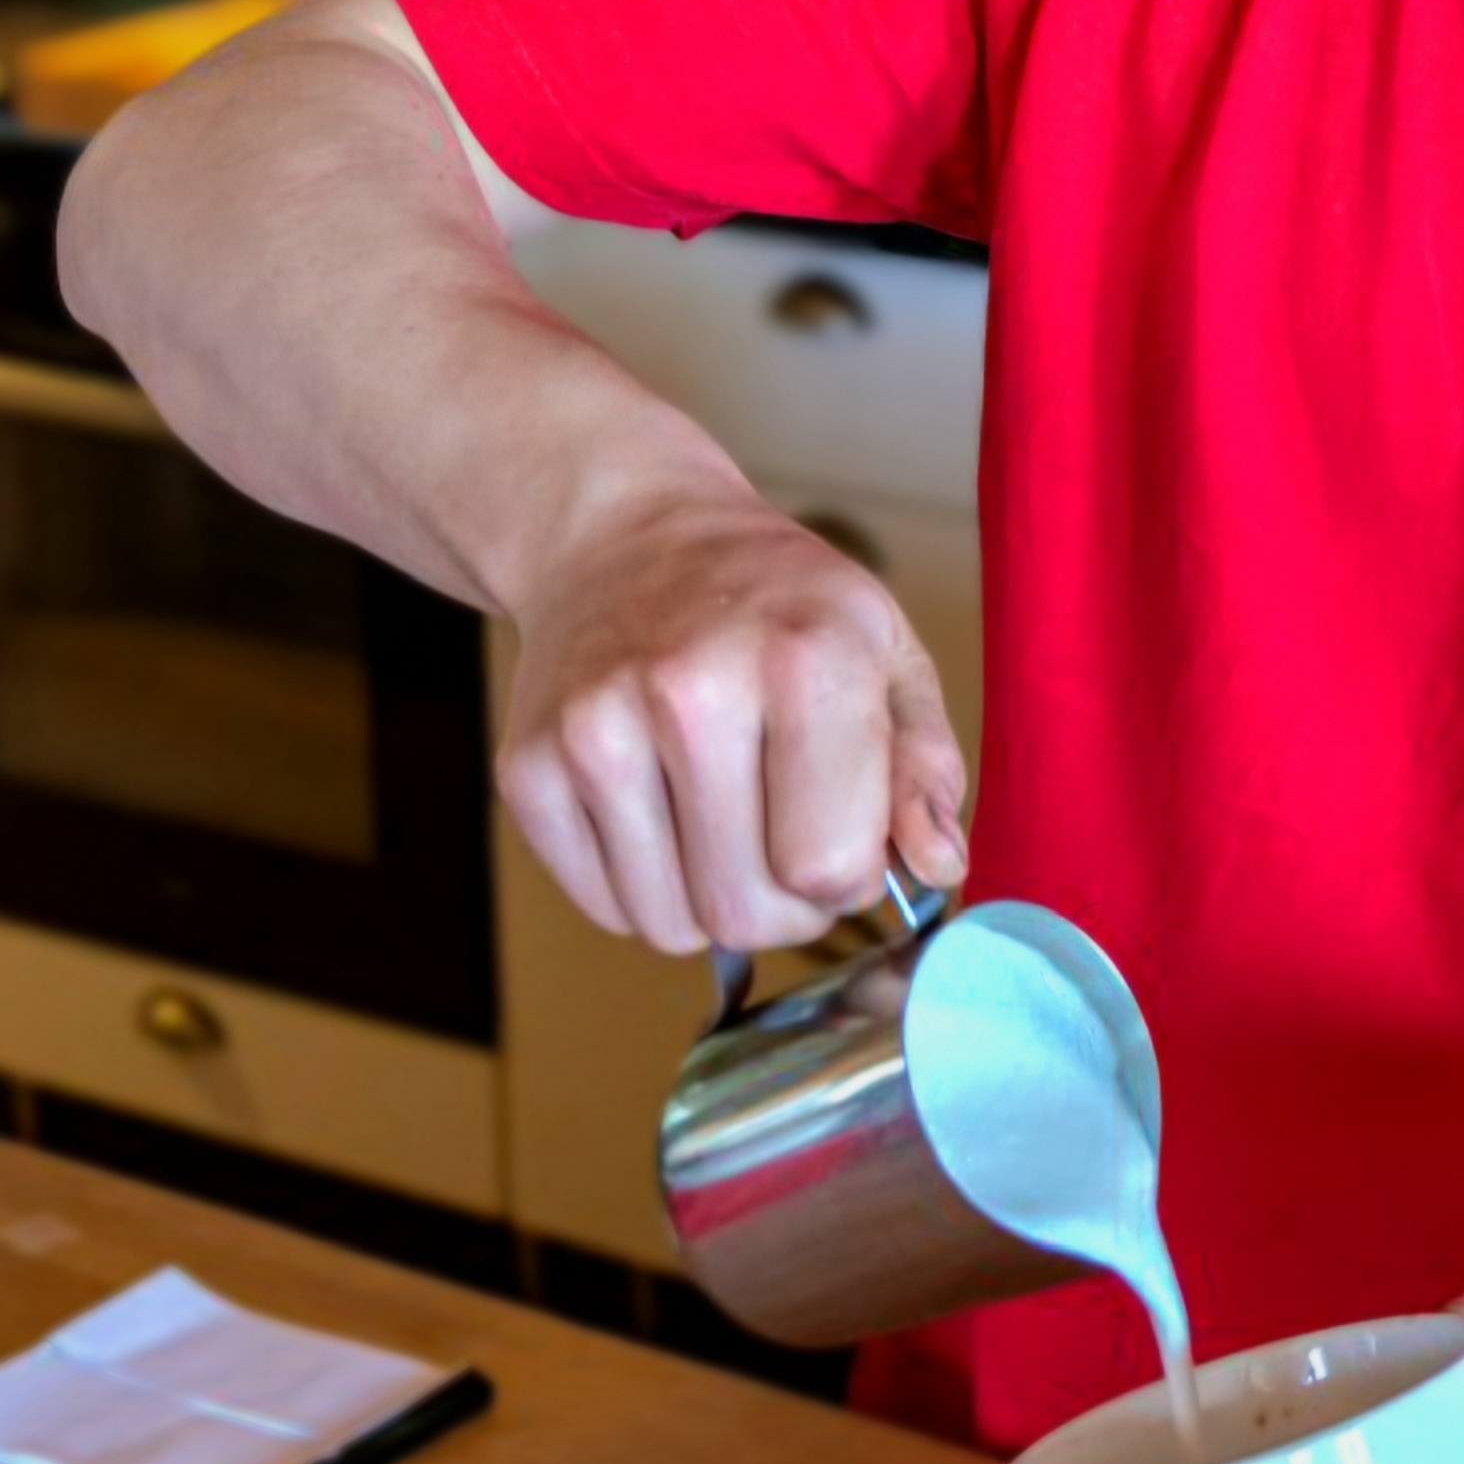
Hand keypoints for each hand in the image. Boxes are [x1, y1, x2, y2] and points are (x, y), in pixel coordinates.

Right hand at [494, 481, 968, 956]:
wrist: (622, 536)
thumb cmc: (773, 603)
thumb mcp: (882, 650)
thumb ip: (925, 766)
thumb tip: (937, 866)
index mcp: (805, 656)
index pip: (830, 867)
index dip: (851, 874)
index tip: (847, 828)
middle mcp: (690, 690)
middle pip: (748, 911)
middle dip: (786, 904)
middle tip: (788, 837)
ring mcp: (594, 730)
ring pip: (672, 927)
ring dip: (713, 900)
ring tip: (724, 812)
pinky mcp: (527, 768)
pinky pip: (609, 909)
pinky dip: (647, 886)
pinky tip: (660, 806)